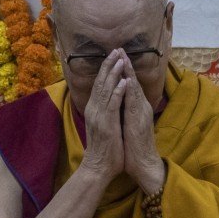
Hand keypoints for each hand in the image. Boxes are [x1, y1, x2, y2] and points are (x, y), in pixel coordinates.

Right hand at [79, 54, 127, 183]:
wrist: (98, 167)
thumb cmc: (104, 148)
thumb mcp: (103, 125)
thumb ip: (105, 111)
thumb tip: (110, 100)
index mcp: (94, 109)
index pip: (99, 84)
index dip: (105, 69)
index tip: (112, 55)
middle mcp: (94, 109)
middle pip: (101, 82)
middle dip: (109, 65)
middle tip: (116, 50)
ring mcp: (100, 116)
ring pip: (106, 89)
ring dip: (114, 74)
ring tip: (120, 59)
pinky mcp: (107, 124)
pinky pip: (113, 105)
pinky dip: (118, 92)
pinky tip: (124, 82)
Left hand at [121, 51, 164, 192]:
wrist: (143, 164)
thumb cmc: (134, 148)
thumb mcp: (128, 125)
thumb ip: (126, 112)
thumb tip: (120, 102)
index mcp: (137, 108)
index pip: (130, 85)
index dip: (124, 70)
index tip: (117, 56)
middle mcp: (141, 108)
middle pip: (133, 82)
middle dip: (126, 65)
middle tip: (119, 49)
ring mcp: (141, 114)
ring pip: (135, 89)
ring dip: (129, 73)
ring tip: (123, 57)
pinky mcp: (139, 122)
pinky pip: (135, 104)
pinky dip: (131, 91)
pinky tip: (127, 81)